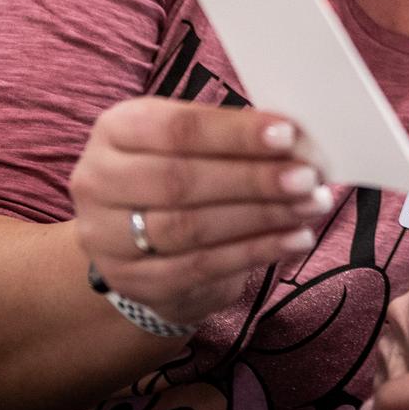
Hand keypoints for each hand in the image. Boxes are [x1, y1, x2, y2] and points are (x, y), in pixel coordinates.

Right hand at [69, 98, 333, 328]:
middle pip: (181, 181)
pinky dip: (256, 252)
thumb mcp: (195, 143)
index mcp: (114, 130)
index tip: (288, 134)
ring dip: (262, 217)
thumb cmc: (180, 173)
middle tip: (308, 177)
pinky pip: (201, 267)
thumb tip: (298, 140)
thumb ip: (235, 136)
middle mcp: (98, 181)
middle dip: (253, 179)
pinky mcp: (133, 281)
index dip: (234, 133)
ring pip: (191, 228)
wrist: (141, 243)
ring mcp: (108, 238)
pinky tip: (295, 240)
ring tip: (310, 207)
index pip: (176, 128)